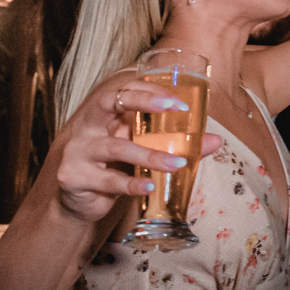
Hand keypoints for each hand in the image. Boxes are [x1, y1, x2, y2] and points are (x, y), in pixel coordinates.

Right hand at [53, 80, 221, 224]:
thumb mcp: (141, 150)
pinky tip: (150, 185)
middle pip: (110, 102)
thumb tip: (216, 140)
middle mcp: (87, 126)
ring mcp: (78, 151)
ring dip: (150, 155)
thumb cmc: (113, 166)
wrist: (76, 200)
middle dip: (142, 101)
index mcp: (104, 113)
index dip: (152, 92)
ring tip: (177, 164)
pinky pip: (108, 179)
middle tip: (174, 108)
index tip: (181, 103)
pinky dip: (132, 183)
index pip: (125, 89)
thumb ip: (175, 143)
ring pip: (116, 147)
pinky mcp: (74, 177)